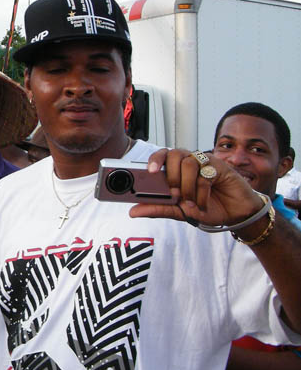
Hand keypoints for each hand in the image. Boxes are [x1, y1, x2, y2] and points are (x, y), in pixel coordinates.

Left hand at [129, 149, 265, 227]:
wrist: (236, 215)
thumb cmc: (208, 208)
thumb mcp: (179, 212)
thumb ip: (157, 209)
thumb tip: (133, 212)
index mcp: (177, 170)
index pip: (161, 156)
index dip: (154, 160)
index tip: (149, 171)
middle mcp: (189, 163)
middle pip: (173, 154)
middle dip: (171, 175)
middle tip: (174, 194)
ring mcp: (205, 163)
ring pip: (188, 163)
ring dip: (187, 186)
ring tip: (190, 201)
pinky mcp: (219, 166)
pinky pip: (205, 172)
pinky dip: (202, 191)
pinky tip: (203, 202)